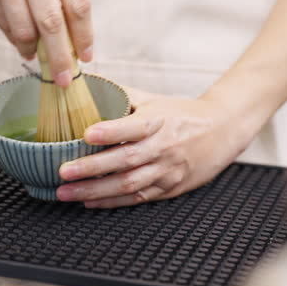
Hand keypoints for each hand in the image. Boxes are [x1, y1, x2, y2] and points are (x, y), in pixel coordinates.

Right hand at [0, 0, 92, 86]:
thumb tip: (67, 40)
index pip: (78, 2)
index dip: (84, 35)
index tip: (87, 56)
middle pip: (53, 21)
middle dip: (61, 56)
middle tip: (64, 78)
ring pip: (25, 27)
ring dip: (33, 48)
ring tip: (36, 54)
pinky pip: (2, 22)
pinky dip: (14, 39)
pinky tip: (20, 42)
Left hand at [55, 87, 255, 207]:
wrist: (223, 131)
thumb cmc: (181, 114)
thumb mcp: (153, 99)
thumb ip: (120, 95)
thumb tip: (86, 83)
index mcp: (158, 121)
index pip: (132, 127)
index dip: (110, 132)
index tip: (86, 133)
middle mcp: (162, 147)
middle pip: (126, 160)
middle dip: (92, 168)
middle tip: (63, 171)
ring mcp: (166, 171)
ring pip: (129, 184)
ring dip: (96, 191)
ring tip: (66, 193)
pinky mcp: (169, 188)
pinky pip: (137, 198)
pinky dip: (112, 202)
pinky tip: (89, 202)